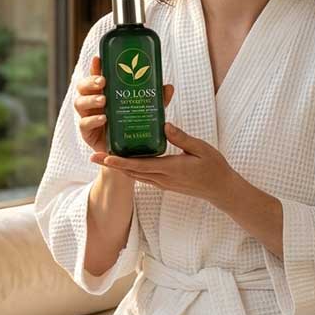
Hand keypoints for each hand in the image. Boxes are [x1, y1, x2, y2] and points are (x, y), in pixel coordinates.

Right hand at [74, 54, 173, 153]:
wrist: (126, 155)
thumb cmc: (132, 127)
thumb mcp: (146, 111)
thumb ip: (156, 100)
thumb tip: (168, 87)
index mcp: (104, 93)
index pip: (96, 76)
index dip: (95, 67)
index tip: (98, 58)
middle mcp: (92, 102)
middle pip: (83, 87)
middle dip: (90, 81)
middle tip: (103, 81)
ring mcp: (88, 117)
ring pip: (80, 103)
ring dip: (90, 100)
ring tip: (103, 100)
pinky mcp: (87, 133)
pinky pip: (84, 124)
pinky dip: (92, 120)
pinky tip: (103, 118)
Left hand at [89, 121, 237, 205]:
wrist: (221, 189)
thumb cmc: (213, 166)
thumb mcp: (200, 148)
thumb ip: (181, 138)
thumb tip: (164, 125)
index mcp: (170, 168)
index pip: (139, 165)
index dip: (120, 162)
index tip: (105, 157)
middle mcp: (163, 178)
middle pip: (132, 172)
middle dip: (112, 165)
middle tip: (94, 157)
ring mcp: (163, 183)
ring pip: (136, 176)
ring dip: (119, 168)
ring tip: (104, 159)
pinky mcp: (165, 184)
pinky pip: (144, 177)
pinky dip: (132, 170)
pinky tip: (126, 163)